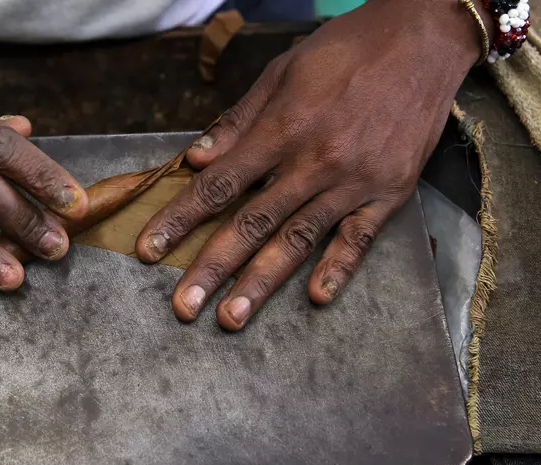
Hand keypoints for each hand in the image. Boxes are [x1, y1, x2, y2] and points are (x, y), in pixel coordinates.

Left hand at [136, 0, 486, 329]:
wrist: (424, 37)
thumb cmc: (344, 50)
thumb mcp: (282, 72)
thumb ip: (238, 122)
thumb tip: (196, 160)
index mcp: (282, 129)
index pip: (219, 185)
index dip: (180, 219)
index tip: (148, 250)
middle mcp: (315, 161)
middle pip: (252, 223)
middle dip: (212, 267)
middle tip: (183, 306)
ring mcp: (355, 180)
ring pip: (298, 240)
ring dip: (261, 282)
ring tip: (231, 317)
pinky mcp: (391, 191)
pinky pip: (360, 238)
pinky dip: (339, 269)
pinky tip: (317, 298)